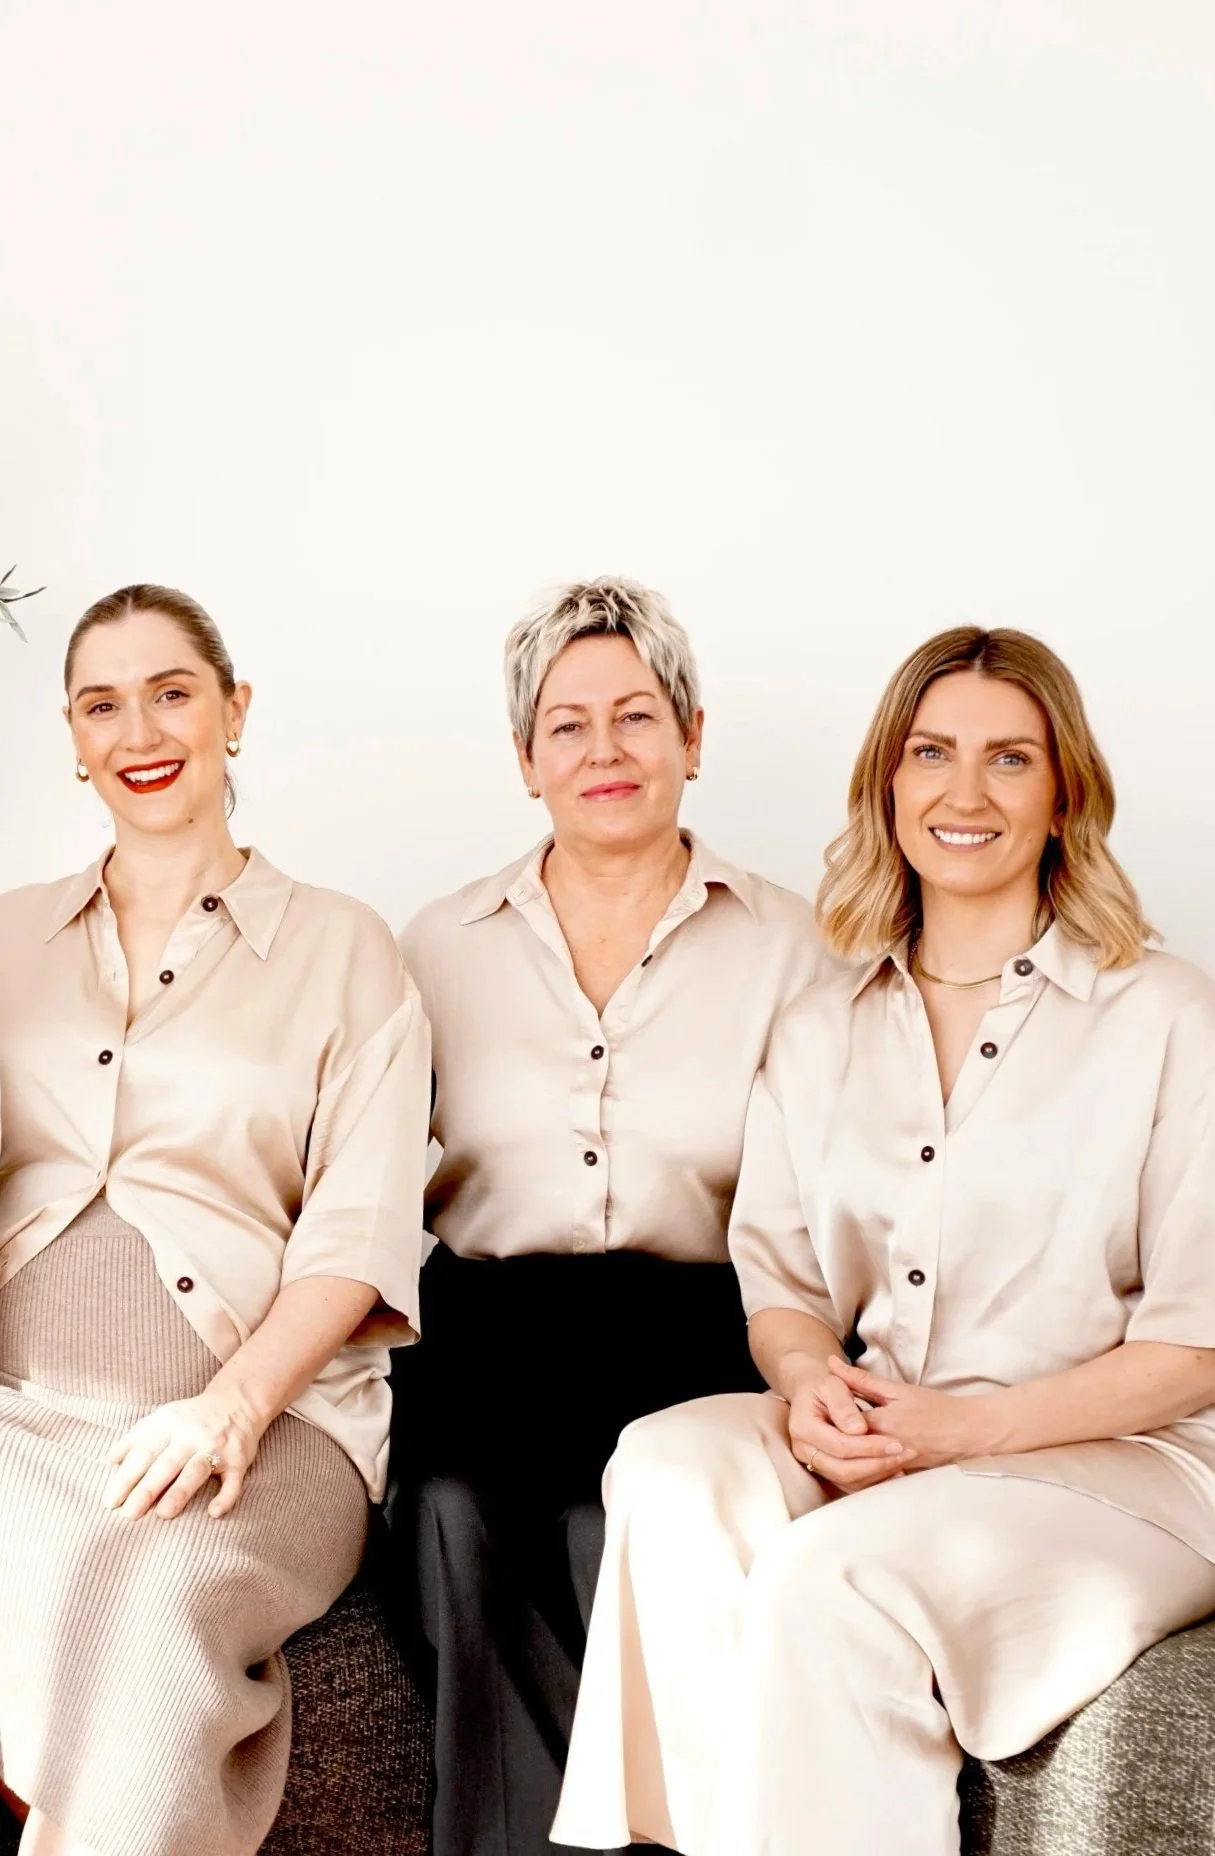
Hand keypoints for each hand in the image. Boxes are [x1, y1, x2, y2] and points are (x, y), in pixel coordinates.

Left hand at [105, 1390, 265, 1520]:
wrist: (237, 1401)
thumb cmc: (189, 1418)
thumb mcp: (159, 1419)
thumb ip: (132, 1440)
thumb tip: (105, 1463)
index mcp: (169, 1425)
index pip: (144, 1452)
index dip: (126, 1477)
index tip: (110, 1502)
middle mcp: (192, 1435)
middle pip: (167, 1463)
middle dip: (147, 1488)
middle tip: (129, 1514)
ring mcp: (216, 1447)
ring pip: (196, 1470)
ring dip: (181, 1492)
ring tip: (163, 1514)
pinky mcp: (238, 1460)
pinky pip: (234, 1480)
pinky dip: (226, 1496)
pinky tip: (214, 1512)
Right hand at [785, 1358, 915, 1492]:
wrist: (811, 1393)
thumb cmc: (824, 1386)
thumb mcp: (833, 1385)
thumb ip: (844, 1406)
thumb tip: (859, 1430)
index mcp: (802, 1427)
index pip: (839, 1445)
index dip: (868, 1447)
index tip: (895, 1442)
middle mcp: (803, 1450)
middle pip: (843, 1469)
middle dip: (877, 1464)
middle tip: (904, 1454)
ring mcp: (812, 1463)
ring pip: (847, 1481)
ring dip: (878, 1474)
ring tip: (902, 1461)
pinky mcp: (825, 1470)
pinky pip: (850, 1484)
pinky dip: (873, 1480)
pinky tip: (893, 1470)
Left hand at [828, 1358, 994, 1468]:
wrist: (971, 1433)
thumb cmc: (937, 1408)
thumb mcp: (898, 1389)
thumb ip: (861, 1380)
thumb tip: (832, 1364)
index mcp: (882, 1422)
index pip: (843, 1423)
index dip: (828, 1416)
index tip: (817, 1409)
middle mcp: (885, 1447)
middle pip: (846, 1447)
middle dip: (831, 1439)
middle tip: (818, 1430)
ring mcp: (893, 1466)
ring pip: (857, 1465)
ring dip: (843, 1456)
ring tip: (832, 1445)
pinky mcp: (901, 1477)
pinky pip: (873, 1476)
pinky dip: (862, 1469)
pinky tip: (854, 1462)